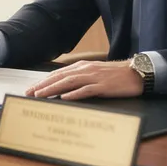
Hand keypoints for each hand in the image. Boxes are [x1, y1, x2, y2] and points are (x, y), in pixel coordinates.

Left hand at [25, 60, 143, 100]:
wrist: (136, 73)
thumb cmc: (116, 75)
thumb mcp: (95, 73)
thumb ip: (80, 78)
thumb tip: (64, 88)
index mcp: (82, 66)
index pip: (58, 73)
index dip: (44, 81)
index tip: (32, 88)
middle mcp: (86, 69)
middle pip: (60, 77)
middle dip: (43, 85)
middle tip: (30, 93)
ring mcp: (94, 77)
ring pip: (69, 82)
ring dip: (53, 89)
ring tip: (41, 95)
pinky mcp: (103, 86)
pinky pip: (86, 90)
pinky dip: (74, 94)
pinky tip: (64, 98)